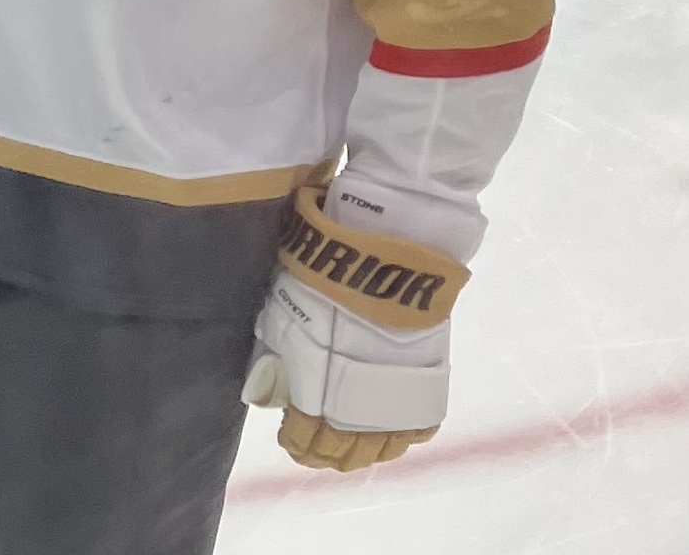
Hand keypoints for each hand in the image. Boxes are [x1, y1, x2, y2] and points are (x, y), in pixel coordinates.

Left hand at [241, 188, 465, 472]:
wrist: (388, 241)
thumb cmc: (327, 263)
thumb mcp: (286, 303)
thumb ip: (276, 347)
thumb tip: (267, 387)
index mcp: (314, 382)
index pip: (303, 434)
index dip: (296, 441)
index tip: (291, 438)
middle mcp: (353, 399)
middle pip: (341, 449)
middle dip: (326, 453)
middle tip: (318, 450)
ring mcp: (394, 393)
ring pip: (379, 447)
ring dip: (363, 451)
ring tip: (354, 448)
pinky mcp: (427, 379)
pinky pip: (417, 426)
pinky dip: (402, 434)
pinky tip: (391, 430)